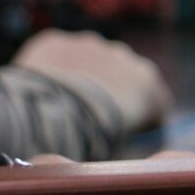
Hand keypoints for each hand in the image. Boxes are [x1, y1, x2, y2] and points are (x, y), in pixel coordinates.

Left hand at [12, 29, 170, 132]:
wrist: (49, 114)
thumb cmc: (92, 140)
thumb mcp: (127, 154)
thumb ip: (138, 144)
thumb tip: (138, 146)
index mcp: (147, 82)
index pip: (154, 102)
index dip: (141, 120)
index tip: (126, 136)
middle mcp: (123, 56)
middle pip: (120, 76)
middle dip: (109, 94)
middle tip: (90, 120)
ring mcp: (88, 45)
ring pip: (87, 61)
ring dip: (81, 77)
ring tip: (62, 105)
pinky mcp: (55, 40)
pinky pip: (56, 56)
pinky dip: (52, 70)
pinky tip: (40, 91)